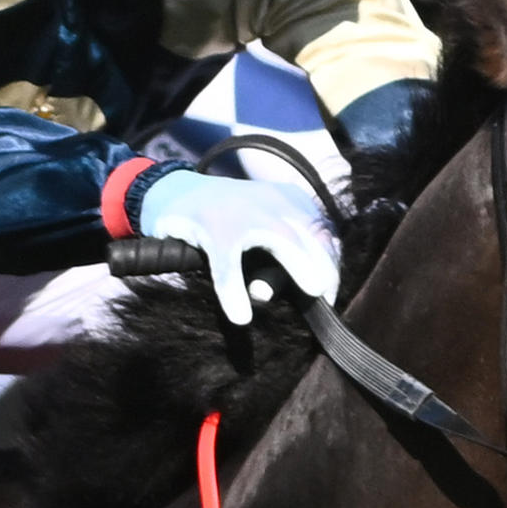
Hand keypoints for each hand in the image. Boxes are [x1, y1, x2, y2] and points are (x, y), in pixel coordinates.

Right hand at [128, 168, 339, 326]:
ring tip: (310, 294)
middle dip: (325, 270)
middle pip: (313, 237)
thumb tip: (319, 293)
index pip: (325, 234)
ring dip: (296, 269)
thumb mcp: (266, 228)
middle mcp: (273, 201)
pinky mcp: (212, 226)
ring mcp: (243, 210)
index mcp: (292, 200)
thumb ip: (292, 254)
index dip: (333, 266)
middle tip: (323, 301)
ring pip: (281, 241)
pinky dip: (233, 290)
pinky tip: (240, 316)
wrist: (173, 191)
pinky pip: (228, 263)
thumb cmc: (231, 219)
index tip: (330, 295)